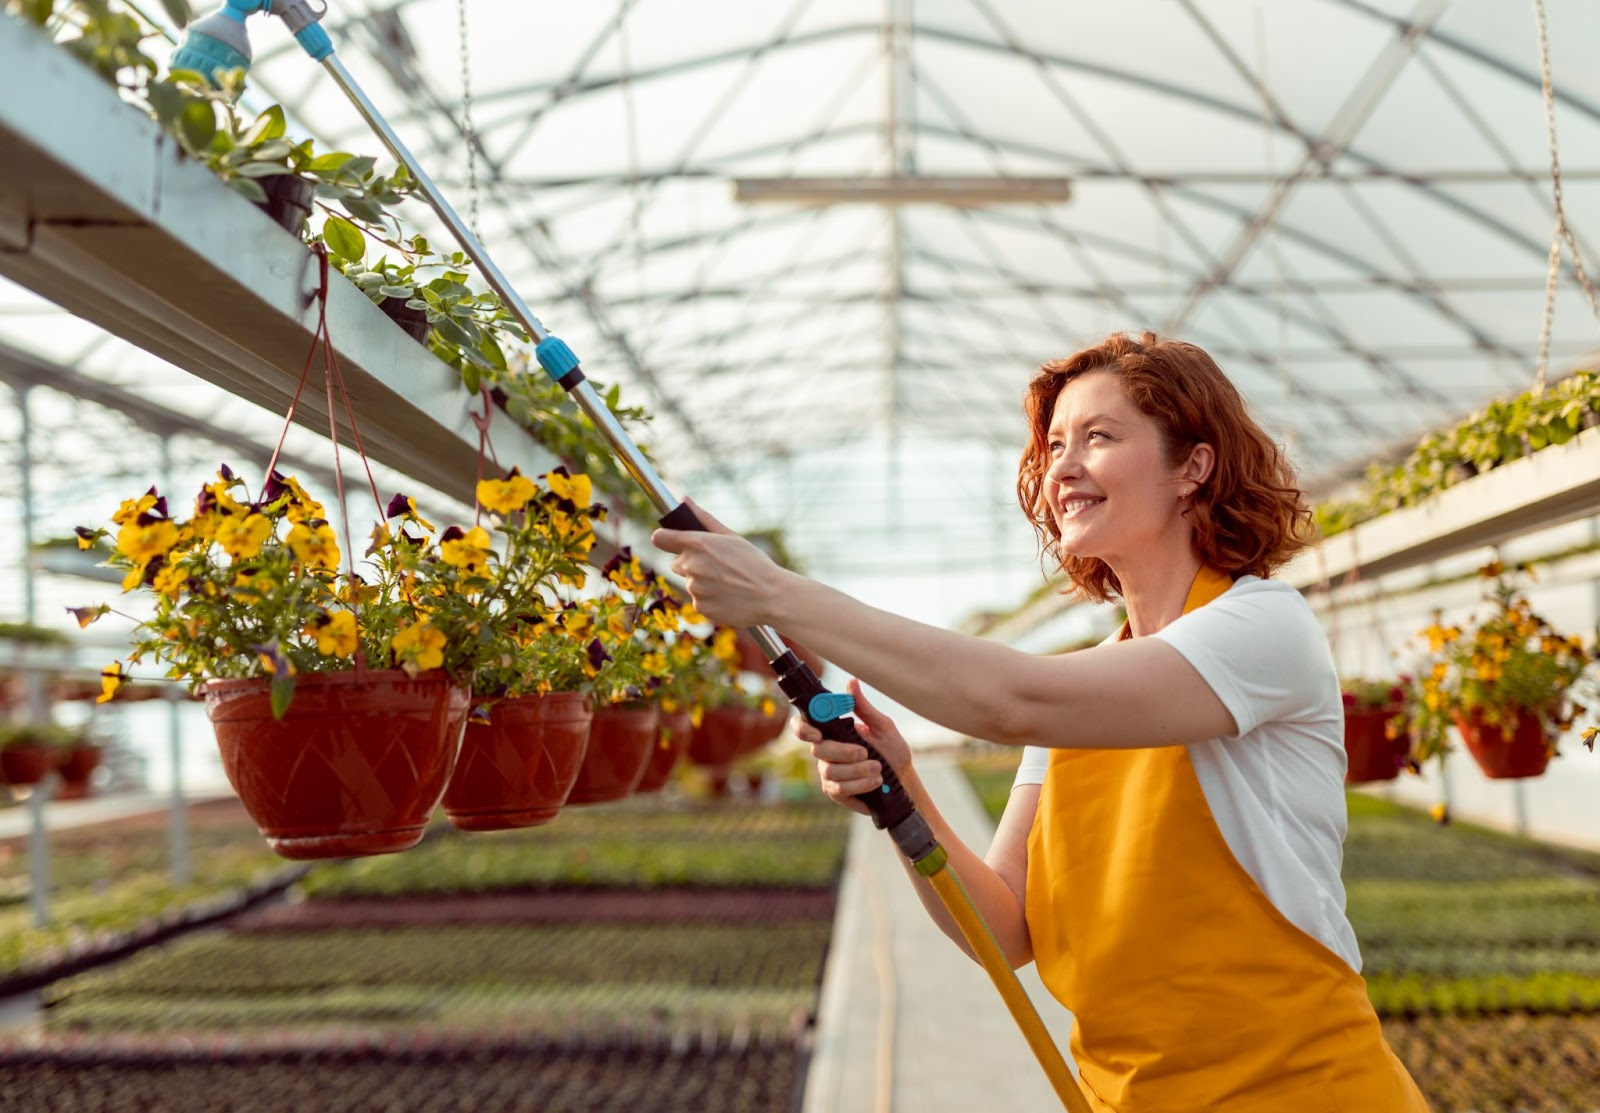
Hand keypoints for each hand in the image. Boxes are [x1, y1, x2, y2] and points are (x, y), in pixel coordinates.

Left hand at [651, 499, 789, 627]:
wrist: (772, 596)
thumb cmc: (754, 563)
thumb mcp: (731, 537)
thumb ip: (704, 519)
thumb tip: (683, 500)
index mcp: (697, 543)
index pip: (660, 538)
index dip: (665, 539)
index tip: (671, 542)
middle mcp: (691, 566)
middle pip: (676, 563)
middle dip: (690, 564)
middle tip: (717, 566)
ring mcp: (694, 588)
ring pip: (690, 583)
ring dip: (702, 583)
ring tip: (728, 583)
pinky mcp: (700, 607)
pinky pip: (699, 601)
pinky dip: (710, 600)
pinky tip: (728, 596)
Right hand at [792, 679, 913, 815]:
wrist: (902, 779)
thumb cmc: (891, 750)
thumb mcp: (882, 726)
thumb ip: (864, 707)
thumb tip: (851, 682)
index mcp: (833, 732)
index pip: (804, 726)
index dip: (803, 729)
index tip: (818, 734)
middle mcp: (826, 752)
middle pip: (818, 750)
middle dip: (843, 751)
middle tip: (865, 752)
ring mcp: (828, 773)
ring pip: (830, 770)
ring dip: (858, 769)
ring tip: (877, 768)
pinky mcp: (835, 791)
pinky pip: (839, 788)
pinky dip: (860, 783)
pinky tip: (875, 781)